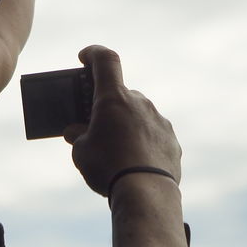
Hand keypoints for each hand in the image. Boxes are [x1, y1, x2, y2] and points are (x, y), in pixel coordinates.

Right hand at [63, 45, 181, 196]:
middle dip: (108, 107)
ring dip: (126, 125)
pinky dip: (142, 142)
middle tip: (95, 126)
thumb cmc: (108, 167)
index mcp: (114, 97)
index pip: (105, 60)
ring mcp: (158, 120)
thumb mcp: (81, 152)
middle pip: (120, 95)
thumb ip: (77, 136)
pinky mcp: (171, 139)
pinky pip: (153, 134)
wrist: (146, 193)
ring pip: (138, 115)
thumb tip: (75, 132)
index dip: (93, 53)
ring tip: (115, 151)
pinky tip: (135, 163)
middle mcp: (139, 102)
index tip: (84, 57)